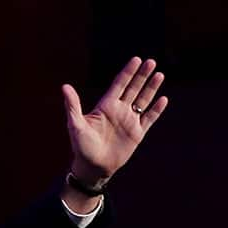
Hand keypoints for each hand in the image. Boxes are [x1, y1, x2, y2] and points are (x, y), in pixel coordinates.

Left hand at [62, 57, 167, 184]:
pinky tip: (163, 99)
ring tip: (159, 74)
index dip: (128, 72)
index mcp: (105, 106)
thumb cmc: (81, 146)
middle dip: (142, 75)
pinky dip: (156, 109)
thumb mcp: (75, 124)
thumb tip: (64, 86)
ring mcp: (129, 121)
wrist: (92, 167)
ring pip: (143, 100)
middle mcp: (118, 111)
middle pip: (133, 88)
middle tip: (151, 61)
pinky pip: (149, 118)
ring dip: (151, 88)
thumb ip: (72, 105)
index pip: (119, 84)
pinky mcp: (136, 133)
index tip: (137, 59)